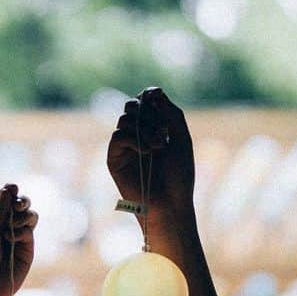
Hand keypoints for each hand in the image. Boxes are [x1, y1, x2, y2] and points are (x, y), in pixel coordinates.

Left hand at [0, 184, 37, 295]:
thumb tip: (11, 187)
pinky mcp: (27, 250)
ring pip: (30, 217)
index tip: (12, 189)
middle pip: (21, 205)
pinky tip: (11, 237)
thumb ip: (0, 210)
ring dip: (24, 215)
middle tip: (18, 205)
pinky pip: (29, 232)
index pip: (4, 199)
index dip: (9, 192)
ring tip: (14, 223)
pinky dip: (22, 231)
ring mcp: (18, 238)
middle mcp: (6, 227)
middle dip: (22, 201)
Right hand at [107, 88, 194, 222]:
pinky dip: (133, 139)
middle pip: (132, 106)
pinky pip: (117, 136)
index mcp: (154, 128)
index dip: (151, 97)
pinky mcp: (114, 159)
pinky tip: (146, 152)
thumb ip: (171, 113)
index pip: (146, 101)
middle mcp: (138, 135)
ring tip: (158, 146)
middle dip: (147, 112)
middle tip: (161, 130)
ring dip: (144, 128)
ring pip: (125, 119)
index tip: (159, 101)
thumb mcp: (181, 138)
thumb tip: (154, 92)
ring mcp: (125, 147)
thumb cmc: (179, 176)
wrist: (171, 203)